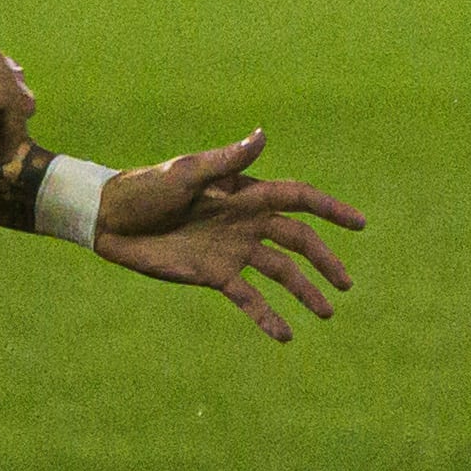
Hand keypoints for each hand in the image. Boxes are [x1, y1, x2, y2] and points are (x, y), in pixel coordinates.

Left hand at [88, 128, 366, 341]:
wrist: (111, 220)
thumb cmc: (146, 188)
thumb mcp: (186, 172)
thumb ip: (226, 161)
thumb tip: (262, 134)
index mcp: (245, 193)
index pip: (298, 199)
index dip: (330, 210)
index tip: (359, 224)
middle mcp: (246, 222)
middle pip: (297, 241)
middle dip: (324, 261)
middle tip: (346, 285)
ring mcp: (233, 250)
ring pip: (280, 273)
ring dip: (303, 291)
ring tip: (326, 313)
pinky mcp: (214, 275)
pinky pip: (248, 298)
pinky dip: (267, 316)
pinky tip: (285, 335)